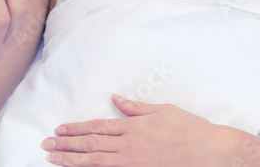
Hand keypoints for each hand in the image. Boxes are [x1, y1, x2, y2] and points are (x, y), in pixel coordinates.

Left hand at [42, 95, 234, 165]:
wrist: (213, 152)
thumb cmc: (191, 129)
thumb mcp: (162, 111)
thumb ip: (135, 108)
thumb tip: (115, 98)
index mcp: (133, 127)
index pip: (97, 127)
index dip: (76, 129)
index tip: (59, 130)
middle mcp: (130, 146)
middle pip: (91, 145)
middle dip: (66, 145)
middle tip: (46, 145)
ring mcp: (135, 163)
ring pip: (96, 162)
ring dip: (72, 161)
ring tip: (53, 159)